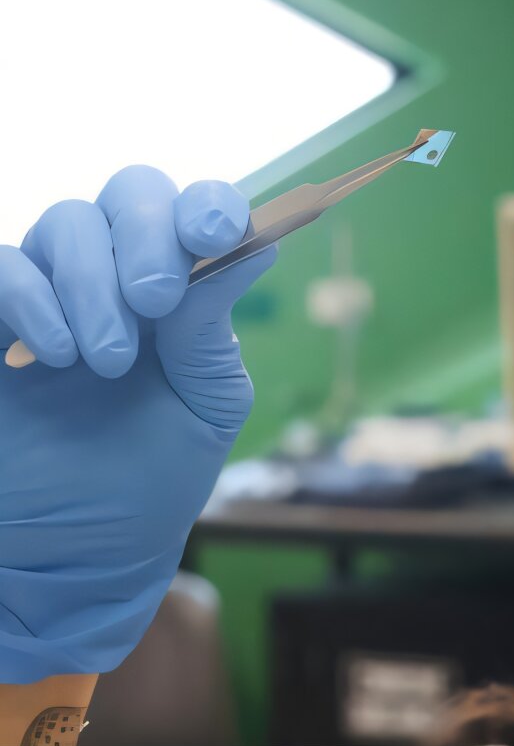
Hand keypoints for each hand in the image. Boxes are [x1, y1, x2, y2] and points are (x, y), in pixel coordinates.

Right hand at [0, 165, 276, 681]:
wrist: (80, 551)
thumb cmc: (154, 477)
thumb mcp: (205, 408)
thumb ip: (213, 332)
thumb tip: (253, 247)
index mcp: (184, 290)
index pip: (196, 211)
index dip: (209, 204)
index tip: (215, 232)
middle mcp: (119, 275)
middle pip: (130, 194)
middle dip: (147, 235)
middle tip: (155, 300)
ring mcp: (51, 292)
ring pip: (65, 222)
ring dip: (91, 282)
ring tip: (106, 360)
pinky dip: (28, 296)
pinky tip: (55, 353)